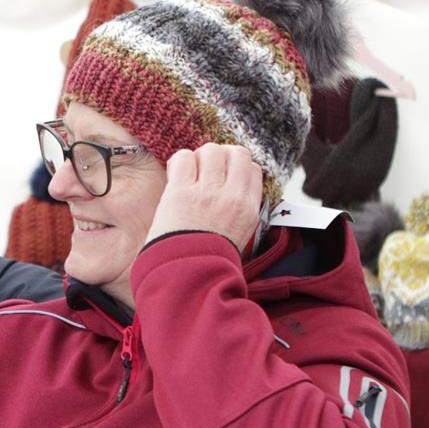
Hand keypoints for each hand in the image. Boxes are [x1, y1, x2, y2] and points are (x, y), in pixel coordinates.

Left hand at [145, 144, 262, 254]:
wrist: (189, 277)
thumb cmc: (209, 259)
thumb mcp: (240, 236)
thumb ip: (240, 210)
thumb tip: (233, 188)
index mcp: (249, 208)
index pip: (252, 169)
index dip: (236, 167)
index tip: (222, 176)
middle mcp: (232, 196)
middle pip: (236, 152)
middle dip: (220, 156)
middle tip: (205, 171)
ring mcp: (207, 192)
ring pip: (210, 150)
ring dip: (198, 157)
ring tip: (189, 174)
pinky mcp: (181, 192)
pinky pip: (183, 158)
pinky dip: (179, 161)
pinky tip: (175, 176)